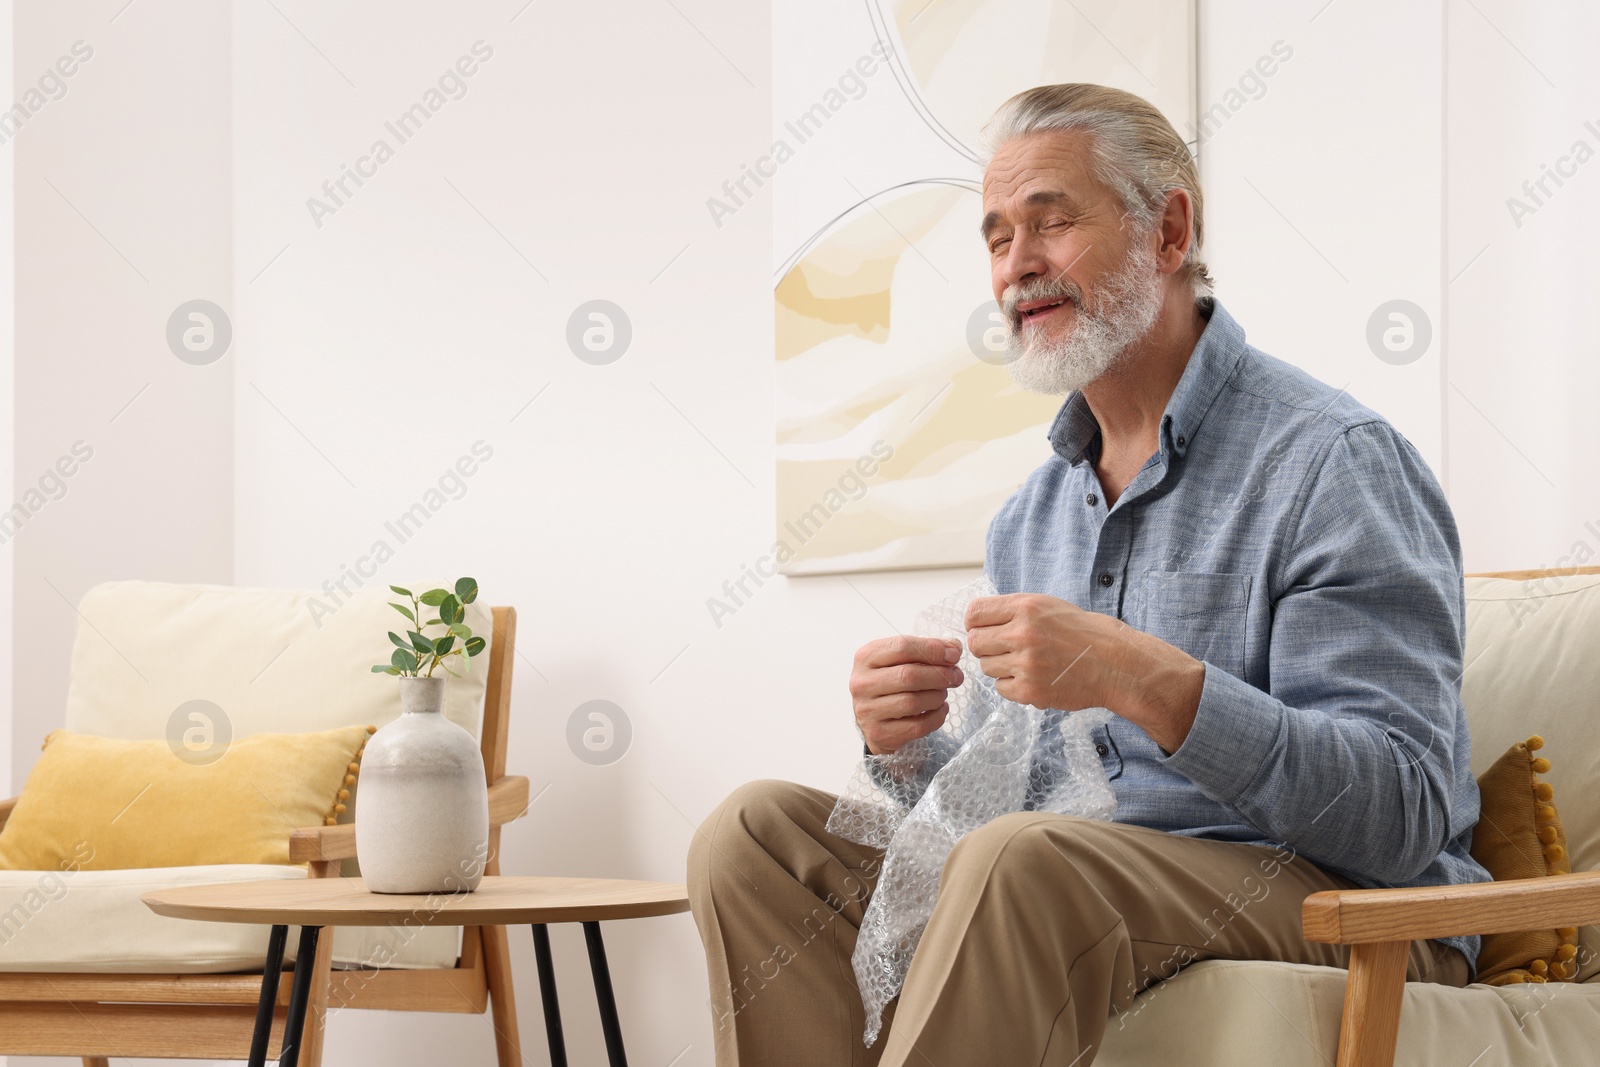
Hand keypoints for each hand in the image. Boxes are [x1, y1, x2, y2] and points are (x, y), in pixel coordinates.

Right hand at [850, 636, 963, 754]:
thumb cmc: (889, 683)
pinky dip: (936, 717)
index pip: (902, 647)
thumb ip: (926, 650)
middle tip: (956, 676)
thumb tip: (953, 648)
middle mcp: (862, 683)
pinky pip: (917, 726)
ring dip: (937, 696)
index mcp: (866, 657)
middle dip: (939, 675)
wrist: (871, 718)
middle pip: (908, 675)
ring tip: (943, 693)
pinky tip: (940, 709)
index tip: (954, 654)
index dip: (933, 649)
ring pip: (913, 702)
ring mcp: (868, 710)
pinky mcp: (879, 733)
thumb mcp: (899, 660)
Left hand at [964, 593, 1205, 752]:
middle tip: (1006, 649)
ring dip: (1001, 667)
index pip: (974, 613)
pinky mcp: (1030, 691)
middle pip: (975, 643)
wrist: (1116, 663)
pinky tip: (1033, 678)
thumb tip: (976, 619)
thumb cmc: (1083, 632)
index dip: (976, 623)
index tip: (985, 629)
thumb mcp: (1048, 606)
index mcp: (1026, 607)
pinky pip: (1001, 688)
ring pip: (986, 667)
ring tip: (1027, 663)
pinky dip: (1013, 686)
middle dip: (987, 647)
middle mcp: (1023, 634)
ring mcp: (1026, 664)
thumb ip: (1013, 610)